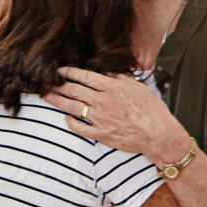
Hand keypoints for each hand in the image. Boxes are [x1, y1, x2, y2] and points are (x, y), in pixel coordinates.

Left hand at [44, 67, 188, 161]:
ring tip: (48, 97)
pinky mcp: (101, 134)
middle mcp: (103, 102)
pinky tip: (66, 118)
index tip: (61, 71)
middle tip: (47, 83)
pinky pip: (80, 128)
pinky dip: (71, 123)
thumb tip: (108, 73)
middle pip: (74, 91)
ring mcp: (101, 119)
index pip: (85, 77)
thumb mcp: (139, 88)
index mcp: (112, 88)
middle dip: (59, 86)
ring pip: (73, 108)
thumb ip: (121, 79)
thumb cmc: (153, 111)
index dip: (70, 73)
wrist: (159, 135)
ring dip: (58, 101)